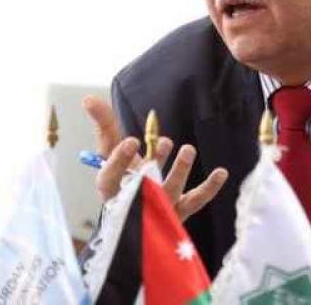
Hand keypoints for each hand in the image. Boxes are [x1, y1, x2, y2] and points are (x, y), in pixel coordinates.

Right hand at [82, 95, 228, 220]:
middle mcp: (134, 200)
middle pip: (142, 187)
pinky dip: (209, 188)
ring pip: (170, 191)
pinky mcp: (178, 212)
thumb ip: (104, 124)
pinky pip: (195, 201)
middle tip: (165, 141)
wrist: (135, 210)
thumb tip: (89, 98)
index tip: (131, 140)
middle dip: (154, 164)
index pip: (111, 177)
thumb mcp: (111, 149)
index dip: (120, 160)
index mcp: (111, 187)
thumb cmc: (123, 174)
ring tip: (188, 148)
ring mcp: (157, 208)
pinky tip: (221, 172)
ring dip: (181, 170)